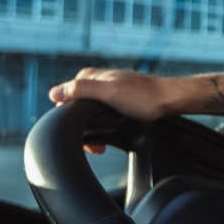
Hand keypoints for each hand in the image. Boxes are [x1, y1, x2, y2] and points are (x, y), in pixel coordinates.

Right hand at [49, 68, 179, 151]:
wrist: (170, 100)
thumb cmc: (143, 97)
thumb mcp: (108, 93)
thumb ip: (81, 90)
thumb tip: (54, 93)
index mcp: (89, 76)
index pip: (64, 99)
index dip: (69, 119)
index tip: (83, 136)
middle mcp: (96, 81)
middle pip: (76, 108)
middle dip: (82, 129)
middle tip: (96, 147)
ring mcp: (106, 89)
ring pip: (88, 114)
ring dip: (93, 132)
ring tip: (102, 147)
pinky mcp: (117, 99)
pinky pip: (100, 116)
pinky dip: (102, 129)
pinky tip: (110, 138)